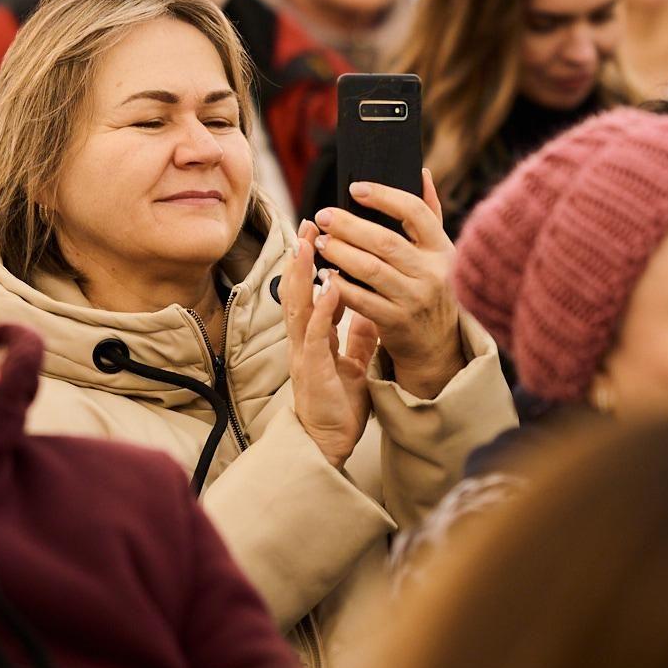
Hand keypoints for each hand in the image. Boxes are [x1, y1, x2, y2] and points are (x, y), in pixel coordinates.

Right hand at [283, 220, 375, 468]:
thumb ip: (358, 337)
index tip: (321, 236)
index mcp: (315, 338)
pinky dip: (322, 310)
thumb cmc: (338, 406)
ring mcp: (304, 353)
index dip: (314, 264)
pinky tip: (330, 288)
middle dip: (302, 257)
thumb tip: (368, 309)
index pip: (312, 292)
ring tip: (307, 243)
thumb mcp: (355, 363)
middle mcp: (304, 340)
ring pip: (299, 306)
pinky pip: (316, 334)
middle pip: (298, 291)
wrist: (328, 443)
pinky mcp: (313, 369)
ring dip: (302, 274)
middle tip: (309, 224)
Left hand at [310, 172, 466, 398]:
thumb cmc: (432, 287)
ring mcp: (414, 298)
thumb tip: (420, 172)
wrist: (437, 344)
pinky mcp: (396, 322)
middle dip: (349, 226)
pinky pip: (361, 300)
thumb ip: (429, 213)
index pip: (414, 212)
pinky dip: (340, 286)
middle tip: (324, 216)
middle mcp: (432, 272)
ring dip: (340, 253)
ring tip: (321, 242)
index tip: (355, 189)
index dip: (384, 196)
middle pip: (385, 241)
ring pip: (370, 269)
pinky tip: (325, 275)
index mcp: (442, 248)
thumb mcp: (439, 252)